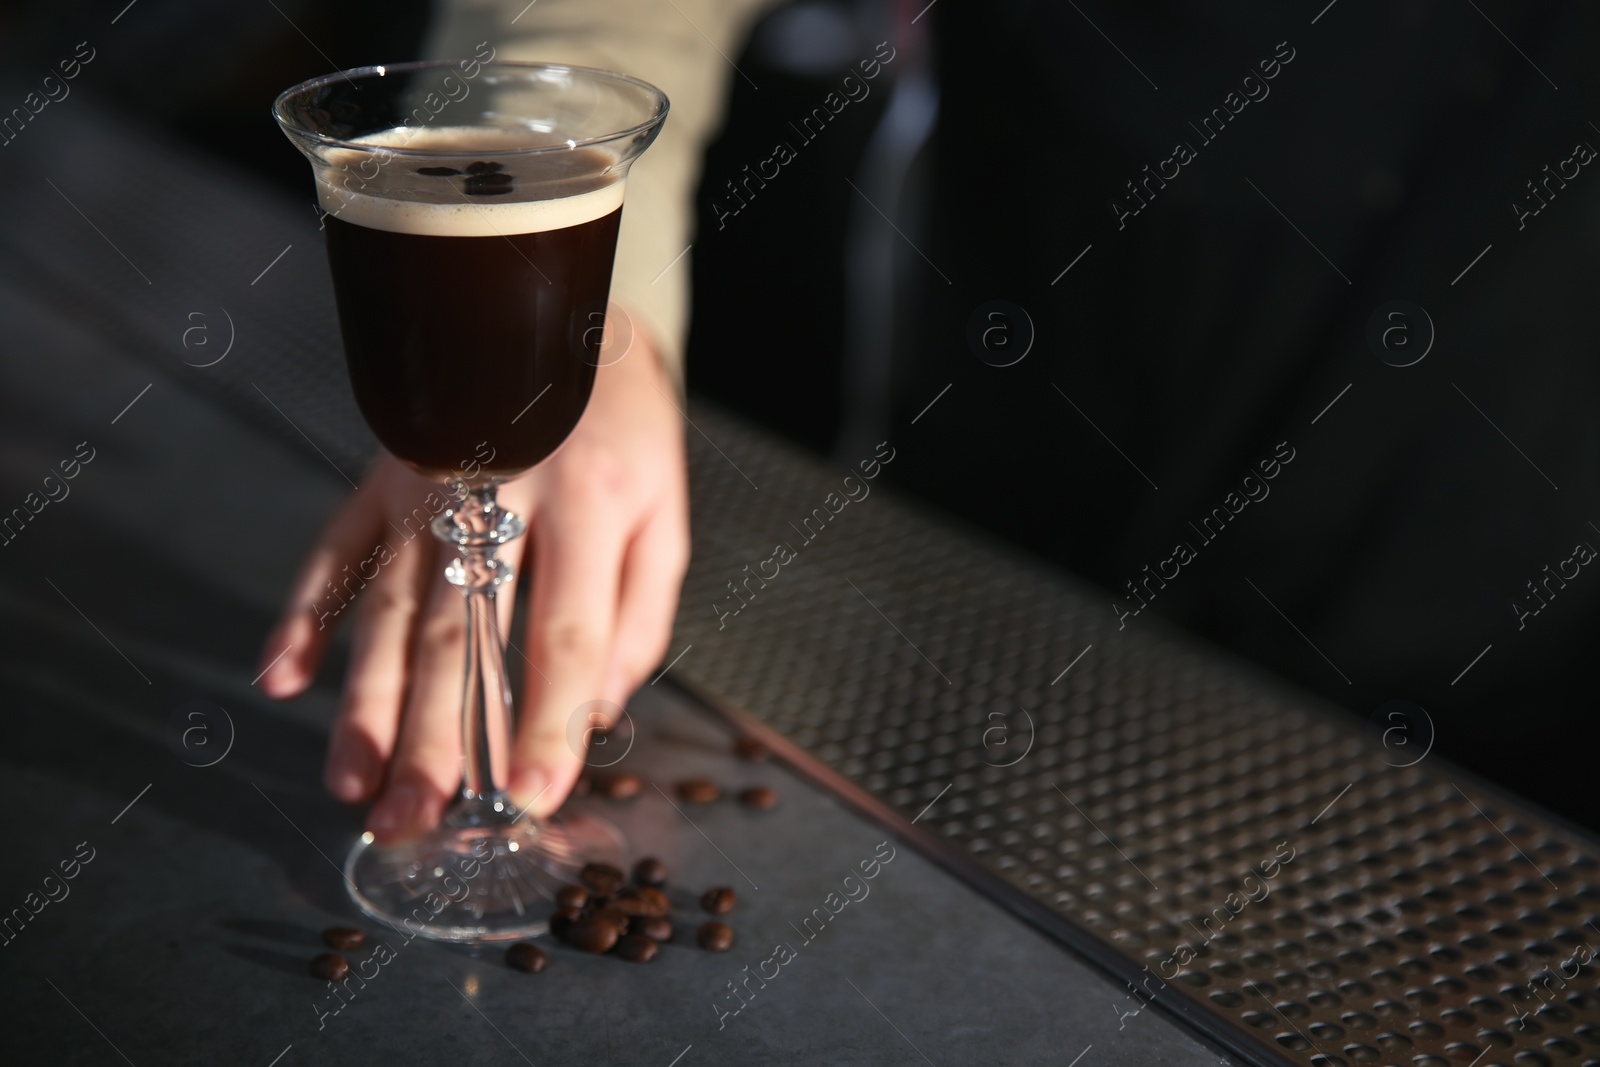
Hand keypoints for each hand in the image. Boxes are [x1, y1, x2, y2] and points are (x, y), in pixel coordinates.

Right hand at [257, 323, 688, 841]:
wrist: (558, 313)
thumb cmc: (626, 427)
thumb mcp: (664, 512)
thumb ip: (640, 614)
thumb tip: (599, 712)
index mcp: (590, 501)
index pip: (564, 634)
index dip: (548, 723)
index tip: (532, 799)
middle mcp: (501, 492)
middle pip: (462, 633)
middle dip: (436, 737)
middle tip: (415, 820)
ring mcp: (429, 481)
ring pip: (390, 605)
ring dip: (366, 700)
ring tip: (353, 782)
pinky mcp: (381, 472)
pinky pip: (334, 549)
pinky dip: (303, 614)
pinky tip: (282, 679)